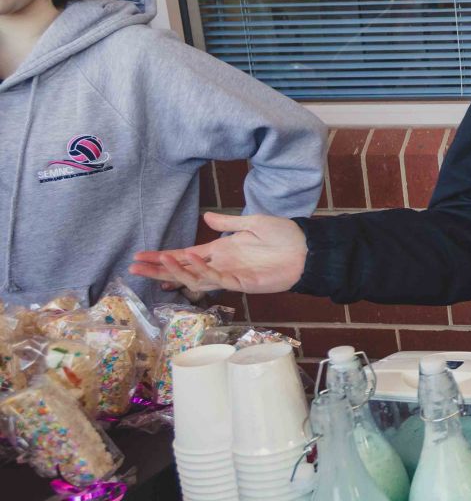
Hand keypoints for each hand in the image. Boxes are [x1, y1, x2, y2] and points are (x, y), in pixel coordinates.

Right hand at [130, 212, 307, 295]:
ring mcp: (230, 275)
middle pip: (183, 270)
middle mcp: (220, 264)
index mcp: (220, 251)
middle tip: (134, 268)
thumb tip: (206, 217)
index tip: (141, 257)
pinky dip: (203, 270)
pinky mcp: (243, 283)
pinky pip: (218, 278)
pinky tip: (190, 259)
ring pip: (195, 278)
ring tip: (157, 261)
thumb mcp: (252, 223)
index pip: (184, 255)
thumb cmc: (283, 236)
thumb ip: (228, 223)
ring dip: (176, 270)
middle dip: (159, 269)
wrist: (307, 248)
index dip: (163, 257)